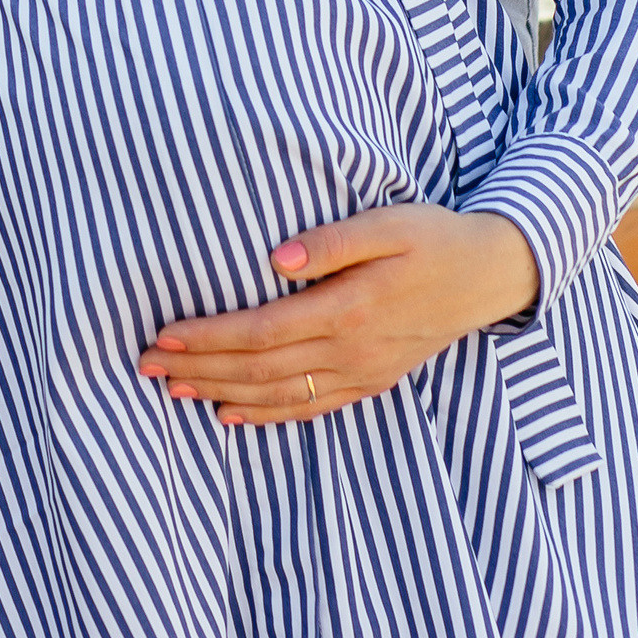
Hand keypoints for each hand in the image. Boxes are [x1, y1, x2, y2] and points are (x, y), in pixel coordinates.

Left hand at [138, 204, 540, 426]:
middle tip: (146, 365)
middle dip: (199, 368)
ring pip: (279, 394)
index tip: (163, 334)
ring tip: (174, 391)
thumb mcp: (390, 222)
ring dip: (222, 394)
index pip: (262, 330)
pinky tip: (231, 414)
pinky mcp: (373, 381)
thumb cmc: (434, 236)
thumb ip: (334, 240)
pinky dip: (267, 415)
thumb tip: (278, 257)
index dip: (209, 336)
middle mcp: (353, 349)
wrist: (492, 275)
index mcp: (351, 308)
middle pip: (260, 368)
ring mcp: (363, 371)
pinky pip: (311, 407)